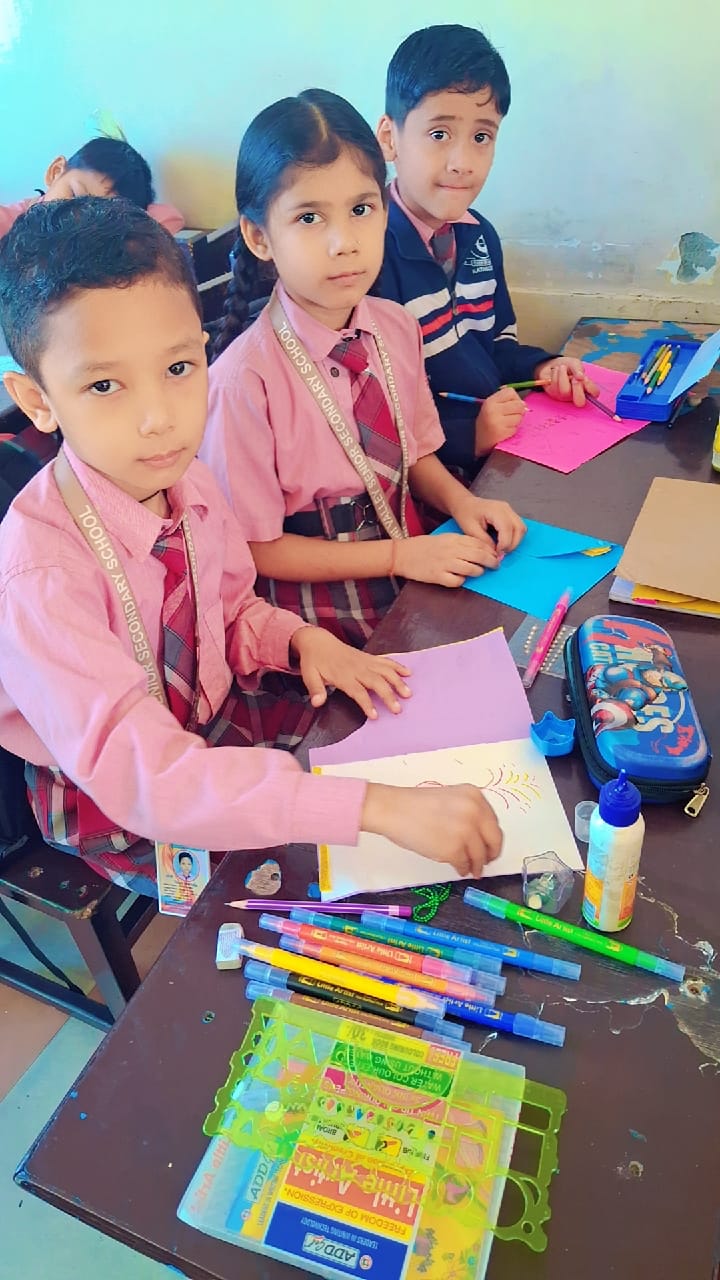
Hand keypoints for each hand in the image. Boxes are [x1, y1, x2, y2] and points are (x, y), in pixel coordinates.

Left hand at [291, 626, 410, 717]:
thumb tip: (317, 703)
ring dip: (397, 681)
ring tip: (408, 693)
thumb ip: (315, 689)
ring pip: (385, 670)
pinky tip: (408, 673)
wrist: (318, 641)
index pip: (357, 691)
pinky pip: (385, 660)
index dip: (366, 703)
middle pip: (376, 682)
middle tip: (398, 709)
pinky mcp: (369, 657)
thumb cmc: (314, 661)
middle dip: (388, 695)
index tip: (375, 716)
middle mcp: (356, 667)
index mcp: (342, 675)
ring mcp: (365, 661)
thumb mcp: (309, 675)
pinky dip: (397, 666)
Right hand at [362, 782, 502, 878]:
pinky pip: (464, 864)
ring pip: (480, 855)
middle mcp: (475, 812)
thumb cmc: (415, 804)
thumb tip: (480, 836)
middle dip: (491, 854)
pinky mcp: (454, 850)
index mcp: (475, 796)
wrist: (393, 810)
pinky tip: (459, 869)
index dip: (493, 838)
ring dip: (477, 865)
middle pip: (494, 840)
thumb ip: (468, 812)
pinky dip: (463, 868)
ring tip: (472, 870)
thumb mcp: (450, 798)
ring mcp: (466, 831)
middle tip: (486, 862)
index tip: (491, 846)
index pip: (494, 822)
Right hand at [393, 532, 498, 587]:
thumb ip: (460, 543)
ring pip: (471, 569)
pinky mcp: (438, 577)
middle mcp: (451, 550)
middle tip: (496, 565)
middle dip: (491, 562)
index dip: (490, 550)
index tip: (495, 554)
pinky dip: (461, 581)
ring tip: (479, 572)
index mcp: (453, 539)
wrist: (402, 554)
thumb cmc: (423, 546)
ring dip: (479, 572)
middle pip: (479, 556)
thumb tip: (480, 550)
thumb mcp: (444, 539)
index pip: (479, 543)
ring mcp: (444, 564)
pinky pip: (457, 581)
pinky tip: (459, 578)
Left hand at [451, 494, 526, 555]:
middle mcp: (506, 509)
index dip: (505, 544)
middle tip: (501, 554)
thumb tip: (496, 553)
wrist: (465, 504)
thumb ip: (484, 541)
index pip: (507, 529)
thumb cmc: (465, 514)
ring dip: (515, 542)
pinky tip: (503, 543)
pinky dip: (514, 537)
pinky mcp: (510, 514)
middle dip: (512, 544)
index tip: (497, 554)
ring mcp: (510, 510)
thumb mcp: (470, 530)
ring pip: (522, 528)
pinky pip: (518, 527)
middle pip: (519, 528)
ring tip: (502, 549)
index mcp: (495, 510)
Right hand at [474, 387, 527, 453]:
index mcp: (489, 401)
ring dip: (516, 421)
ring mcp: (498, 422)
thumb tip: (522, 401)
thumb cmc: (486, 422)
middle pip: (519, 404)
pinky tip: (504, 431)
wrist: (476, 442)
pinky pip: (516, 428)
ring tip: (506, 424)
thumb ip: (504, 399)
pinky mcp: (502, 433)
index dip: (513, 398)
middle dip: (518, 410)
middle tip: (510, 416)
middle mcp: (493, 410)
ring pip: (519, 417)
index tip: (509, 405)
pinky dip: (512, 430)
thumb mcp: (490, 406)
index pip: (510, 392)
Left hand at [535, 357, 599, 405]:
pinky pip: (554, 386)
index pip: (594, 393)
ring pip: (565, 391)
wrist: (552, 365)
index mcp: (585, 388)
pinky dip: (555, 374)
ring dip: (562, 374)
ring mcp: (564, 397)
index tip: (585, 378)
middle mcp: (576, 395)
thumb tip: (581, 377)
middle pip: (580, 402)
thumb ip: (578, 369)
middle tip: (573, 377)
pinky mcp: (553, 395)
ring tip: (562, 367)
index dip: (591, 387)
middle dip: (577, 387)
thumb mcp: (574, 364)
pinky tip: (555, 372)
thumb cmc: (567, 367)